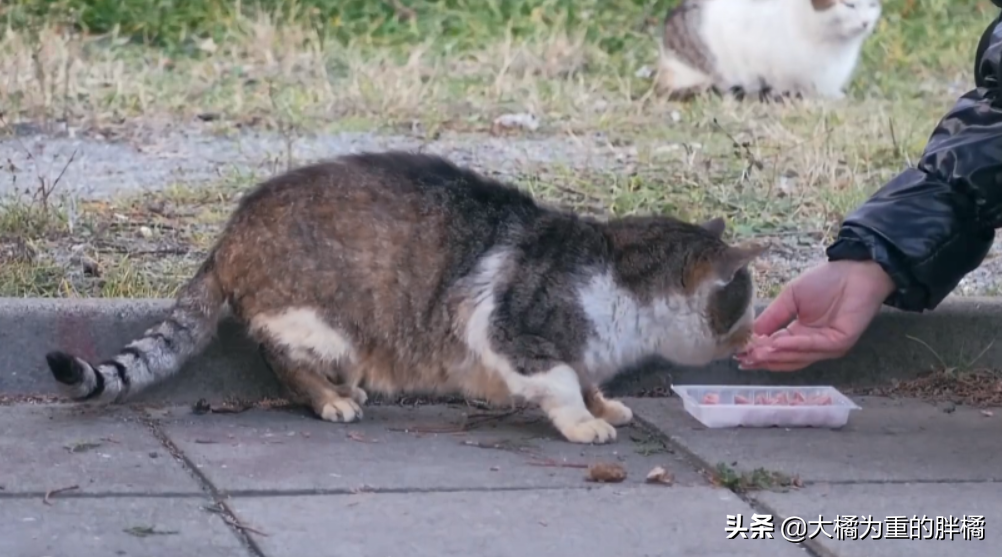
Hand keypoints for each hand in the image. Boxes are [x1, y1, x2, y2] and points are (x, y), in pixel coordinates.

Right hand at [735, 260, 895, 371]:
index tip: (738, 354)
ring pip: (797, 357)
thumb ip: (773, 317)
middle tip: (744, 359)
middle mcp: (813, 345)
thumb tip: (751, 335)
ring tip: (755, 353)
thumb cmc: (825, 281)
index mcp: (800, 335)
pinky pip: (813, 347)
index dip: (758, 352)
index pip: (777, 350)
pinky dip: (794, 346)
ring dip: (775, 356)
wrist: (855, 270)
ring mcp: (827, 346)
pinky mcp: (839, 342)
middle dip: (764, 360)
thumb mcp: (790, 299)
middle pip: (785, 359)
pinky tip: (776, 343)